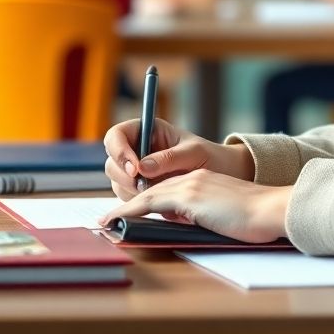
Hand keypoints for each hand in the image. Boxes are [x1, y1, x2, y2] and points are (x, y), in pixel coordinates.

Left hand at [99, 170, 291, 243]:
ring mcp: (190, 185)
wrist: (270, 209)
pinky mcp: (189, 197)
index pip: (167, 190)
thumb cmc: (256, 217)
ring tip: (105, 222)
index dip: (146, 202)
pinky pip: (150, 203)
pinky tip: (116, 220)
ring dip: (124, 209)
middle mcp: (194, 178)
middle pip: (153, 190)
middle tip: (109, 218)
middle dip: (130, 205)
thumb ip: (205, 214)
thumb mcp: (225, 213)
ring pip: (147, 195)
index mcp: (204, 181)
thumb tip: (188, 226)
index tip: (129, 214)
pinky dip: (130, 211)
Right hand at [102, 117, 253, 200]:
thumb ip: (170, 158)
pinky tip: (158, 201)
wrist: (221, 176)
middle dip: (125, 176)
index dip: (119, 150)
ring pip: (117, 182)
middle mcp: (138, 150)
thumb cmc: (210, 156)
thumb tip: (142, 167)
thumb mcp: (194, 152)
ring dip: (131, 191)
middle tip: (145, 186)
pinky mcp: (141, 189)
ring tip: (159, 191)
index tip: (135, 168)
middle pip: (112, 162)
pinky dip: (138, 202)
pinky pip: (127, 198)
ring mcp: (136, 171)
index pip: (117, 135)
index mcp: (148, 131)